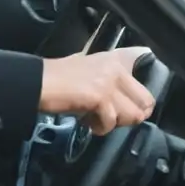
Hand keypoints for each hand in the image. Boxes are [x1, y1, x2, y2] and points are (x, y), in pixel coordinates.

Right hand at [39, 47, 155, 135]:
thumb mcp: (85, 66)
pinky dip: (100, 128)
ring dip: (115, 123)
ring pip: (133, 115)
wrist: (38, 83)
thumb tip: (115, 85)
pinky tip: (87, 122)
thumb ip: (104, 72)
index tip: (134, 91)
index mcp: (112, 59)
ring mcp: (109, 83)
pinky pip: (111, 122)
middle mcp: (115, 68)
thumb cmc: (56, 77)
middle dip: (132, 114)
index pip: (139, 57)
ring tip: (98, 120)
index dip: (140, 75)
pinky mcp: (101, 98)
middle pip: (146, 100)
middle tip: (112, 117)